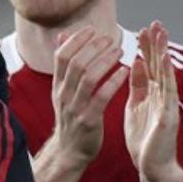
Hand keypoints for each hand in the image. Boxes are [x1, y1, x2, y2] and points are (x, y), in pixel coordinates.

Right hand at [48, 27, 127, 166]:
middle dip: (93, 47)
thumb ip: (64, 65)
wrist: (70, 151)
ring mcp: (75, 108)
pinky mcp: (88, 120)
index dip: (76, 40)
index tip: (92, 30)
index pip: (61, 56)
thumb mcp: (62, 91)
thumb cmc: (71, 118)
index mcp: (57, 86)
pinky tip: (125, 71)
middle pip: (76, 63)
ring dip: (105, 61)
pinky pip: (101, 97)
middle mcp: (63, 95)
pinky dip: (113, 81)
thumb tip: (62, 37)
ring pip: (88, 77)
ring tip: (119, 51)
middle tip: (110, 38)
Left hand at [125, 21, 182, 181]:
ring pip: (165, 74)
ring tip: (161, 34)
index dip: (147, 47)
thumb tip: (136, 64)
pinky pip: (167, 93)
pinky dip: (166, 75)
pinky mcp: (168, 116)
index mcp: (152, 94)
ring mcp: (167, 105)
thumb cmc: (144, 140)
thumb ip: (138, 86)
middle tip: (155, 22)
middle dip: (157, 44)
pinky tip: (164, 61)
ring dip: (163, 53)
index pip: (150, 65)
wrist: (152, 168)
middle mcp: (162, 96)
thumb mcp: (136, 107)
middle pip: (160, 65)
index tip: (143, 29)